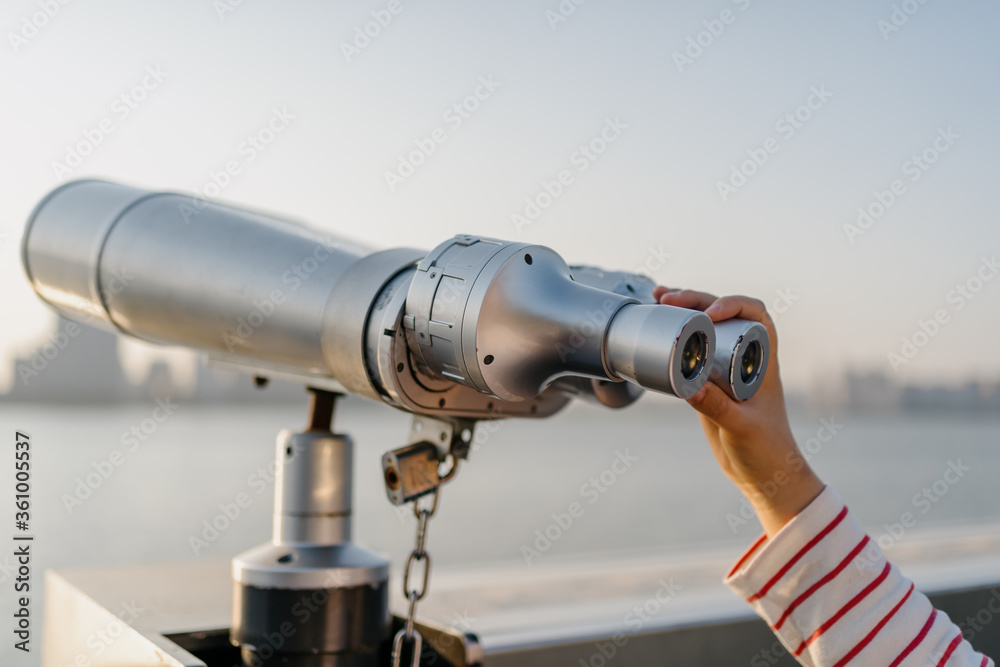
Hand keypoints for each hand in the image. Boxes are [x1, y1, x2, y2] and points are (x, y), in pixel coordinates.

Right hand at [653, 287, 824, 537]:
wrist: (763, 474)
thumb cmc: (766, 449)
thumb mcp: (741, 427)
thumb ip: (717, 407)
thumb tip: (688, 385)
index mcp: (763, 360)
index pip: (755, 315)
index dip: (732, 304)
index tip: (708, 313)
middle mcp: (745, 356)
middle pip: (722, 314)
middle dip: (696, 299)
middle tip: (668, 299)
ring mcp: (724, 367)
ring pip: (704, 326)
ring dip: (683, 308)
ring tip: (657, 298)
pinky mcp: (707, 382)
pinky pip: (690, 348)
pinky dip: (674, 333)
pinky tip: (656, 323)